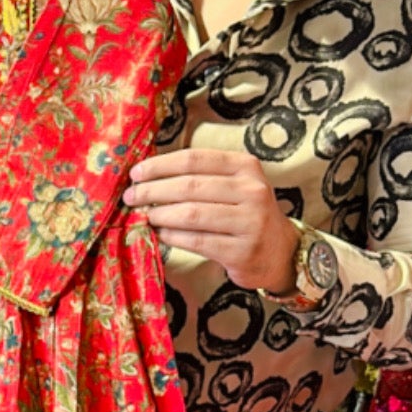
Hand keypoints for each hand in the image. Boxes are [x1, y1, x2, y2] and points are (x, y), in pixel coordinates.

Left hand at [123, 149, 297, 292]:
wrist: (280, 252)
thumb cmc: (246, 213)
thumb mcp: (234, 185)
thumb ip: (201, 176)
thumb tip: (148, 176)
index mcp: (245, 166)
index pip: (194, 159)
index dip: (160, 165)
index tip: (136, 173)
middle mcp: (252, 190)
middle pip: (189, 186)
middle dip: (153, 191)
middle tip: (131, 197)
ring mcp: (250, 222)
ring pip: (191, 214)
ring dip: (160, 214)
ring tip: (144, 215)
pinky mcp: (241, 251)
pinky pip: (197, 241)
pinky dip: (173, 236)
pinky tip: (160, 233)